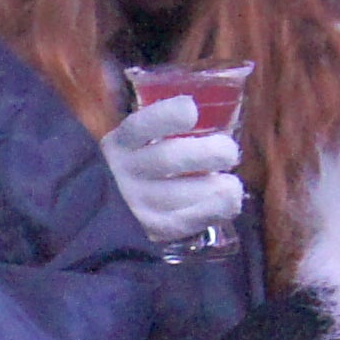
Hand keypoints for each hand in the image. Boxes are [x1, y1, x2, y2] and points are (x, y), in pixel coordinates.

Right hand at [102, 95, 246, 247]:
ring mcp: (136, 203)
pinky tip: (229, 202)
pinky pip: (187, 221)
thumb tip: (207, 113)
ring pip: (181, 193)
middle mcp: (124, 172)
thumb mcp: (138, 144)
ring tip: (231, 184)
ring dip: (219, 187)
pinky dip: (216, 210)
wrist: (108, 215)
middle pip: (168, 158)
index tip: (192, 110)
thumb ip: (165, 128)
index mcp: (121, 143)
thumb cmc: (137, 169)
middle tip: (229, 152)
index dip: (168, 115)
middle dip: (210, 152)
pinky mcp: (152, 229)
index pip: (140, 126)